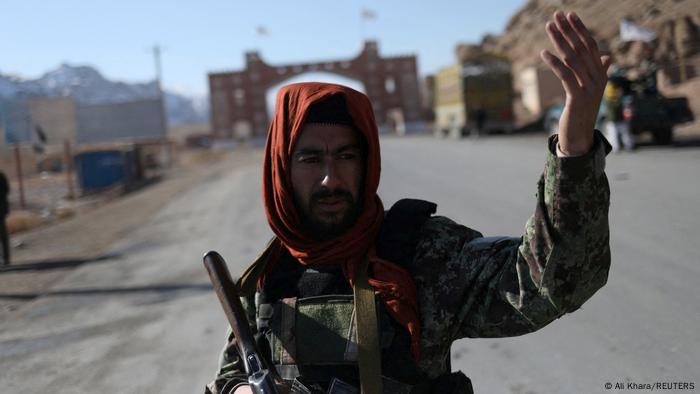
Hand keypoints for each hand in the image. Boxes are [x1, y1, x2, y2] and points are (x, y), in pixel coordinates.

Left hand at [540, 11, 611, 154]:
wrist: (580, 136)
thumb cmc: (582, 111)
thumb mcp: (590, 90)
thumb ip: (600, 71)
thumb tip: (607, 57)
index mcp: (601, 73)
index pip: (590, 45)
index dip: (580, 29)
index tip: (570, 15)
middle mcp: (598, 78)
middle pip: (581, 48)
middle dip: (568, 30)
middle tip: (556, 15)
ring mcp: (590, 88)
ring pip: (572, 59)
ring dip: (559, 41)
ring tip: (548, 27)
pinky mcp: (578, 98)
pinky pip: (565, 75)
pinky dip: (554, 63)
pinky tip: (543, 53)